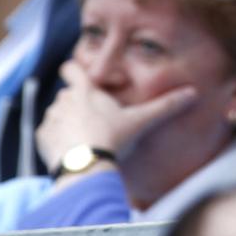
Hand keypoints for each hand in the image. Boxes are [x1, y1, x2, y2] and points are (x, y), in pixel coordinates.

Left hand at [36, 61, 197, 173]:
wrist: (86, 166)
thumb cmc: (113, 138)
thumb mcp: (141, 121)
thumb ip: (165, 106)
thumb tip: (193, 94)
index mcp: (85, 91)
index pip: (71, 69)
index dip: (73, 69)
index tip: (76, 72)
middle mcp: (64, 101)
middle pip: (67, 94)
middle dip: (76, 101)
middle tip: (93, 116)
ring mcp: (51, 120)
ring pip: (56, 114)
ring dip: (66, 121)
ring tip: (83, 136)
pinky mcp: (42, 139)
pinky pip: (47, 134)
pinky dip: (55, 139)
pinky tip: (71, 149)